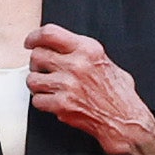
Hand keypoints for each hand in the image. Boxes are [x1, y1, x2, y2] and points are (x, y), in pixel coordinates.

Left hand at [23, 24, 154, 154]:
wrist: (125, 120)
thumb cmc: (119, 94)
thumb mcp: (107, 62)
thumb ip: (84, 53)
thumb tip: (61, 48)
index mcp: (87, 49)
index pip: (50, 33)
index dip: (34, 37)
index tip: (30, 42)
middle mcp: (76, 64)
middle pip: (37, 55)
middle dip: (36, 63)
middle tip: (41, 69)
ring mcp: (68, 85)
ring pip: (32, 79)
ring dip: (36, 84)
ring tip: (47, 87)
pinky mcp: (62, 104)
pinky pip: (37, 100)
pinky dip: (42, 102)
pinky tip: (52, 101)